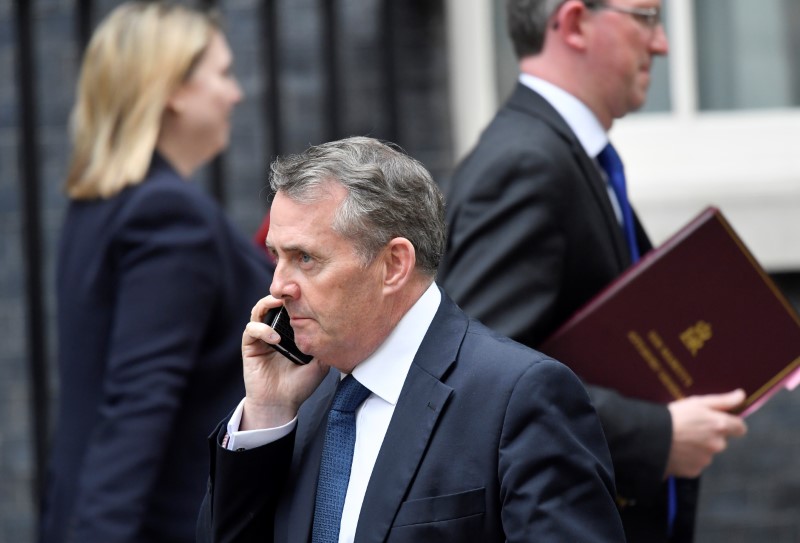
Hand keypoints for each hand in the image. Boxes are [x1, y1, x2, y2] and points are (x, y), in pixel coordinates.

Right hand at [240, 296, 327, 429]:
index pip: (291, 307)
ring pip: (258, 310)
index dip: (297, 297)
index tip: (308, 290)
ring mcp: (261, 337)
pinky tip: (275, 338)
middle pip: (273, 302)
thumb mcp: (320, 363)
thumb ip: (324, 345)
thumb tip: (338, 330)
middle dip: (281, 293)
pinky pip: (251, 329)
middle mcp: (275, 330)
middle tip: (292, 290)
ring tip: (279, 304)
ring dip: (267, 304)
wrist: (282, 405)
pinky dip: (262, 329)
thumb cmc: (299, 385)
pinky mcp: (250, 346)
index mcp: (290, 332)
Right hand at [665, 389, 747, 477]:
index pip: (740, 428)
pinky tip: (675, 451)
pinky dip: (687, 460)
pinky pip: (694, 465)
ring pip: (706, 453)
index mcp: (720, 426)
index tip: (717, 422)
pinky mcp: (694, 471)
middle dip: (709, 436)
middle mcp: (718, 444)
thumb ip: (722, 400)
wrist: (652, 437)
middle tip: (690, 429)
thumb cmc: (673, 416)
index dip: (731, 425)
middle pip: (720, 441)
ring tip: (679, 440)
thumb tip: (741, 396)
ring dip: (697, 448)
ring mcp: (706, 459)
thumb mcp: (697, 402)